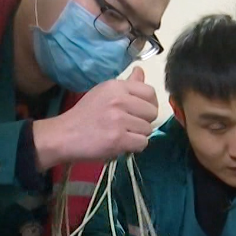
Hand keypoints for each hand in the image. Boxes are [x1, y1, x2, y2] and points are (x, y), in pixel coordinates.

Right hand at [33, 66, 157, 169]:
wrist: (64, 135)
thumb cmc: (86, 115)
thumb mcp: (104, 93)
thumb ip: (127, 84)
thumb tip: (141, 71)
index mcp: (116, 86)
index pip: (150, 92)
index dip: (150, 104)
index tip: (140, 112)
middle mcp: (118, 100)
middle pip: (152, 112)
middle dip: (144, 121)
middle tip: (128, 125)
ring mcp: (119, 120)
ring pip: (148, 129)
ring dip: (137, 135)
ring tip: (121, 134)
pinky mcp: (119, 138)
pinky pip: (142, 143)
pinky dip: (134, 146)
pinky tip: (121, 143)